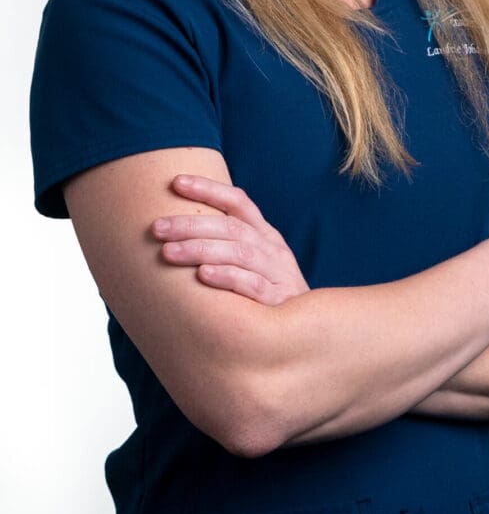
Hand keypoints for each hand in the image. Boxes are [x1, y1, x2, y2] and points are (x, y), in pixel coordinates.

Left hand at [151, 175, 310, 305]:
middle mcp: (272, 249)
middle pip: (231, 226)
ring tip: (168, 252)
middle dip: (191, 224)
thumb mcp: (254, 263)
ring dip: (201, 249)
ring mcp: (278, 274)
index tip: (175, 182)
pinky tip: (203, 275)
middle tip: (156, 228)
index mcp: (265, 234)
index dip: (208, 188)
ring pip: (239, 252)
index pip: (238, 201)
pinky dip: (228, 277)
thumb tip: (174, 231)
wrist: (307, 332)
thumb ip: (226, 245)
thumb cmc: (267, 294)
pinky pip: (254, 285)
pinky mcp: (279, 301)